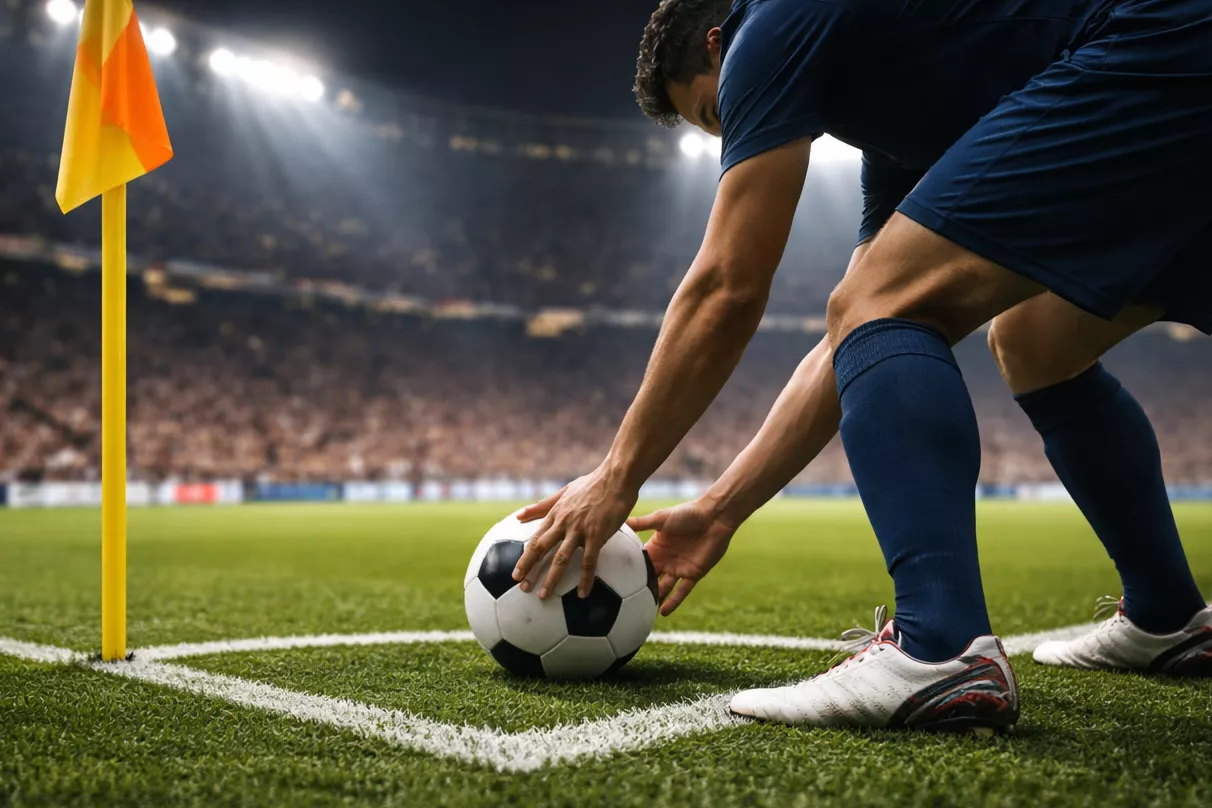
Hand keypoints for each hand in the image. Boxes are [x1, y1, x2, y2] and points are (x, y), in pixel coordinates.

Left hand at [511, 464, 637, 599]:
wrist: (616, 477)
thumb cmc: (593, 483)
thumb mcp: (564, 491)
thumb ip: (543, 505)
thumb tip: (519, 515)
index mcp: (556, 514)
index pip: (536, 539)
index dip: (525, 557)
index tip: (516, 573)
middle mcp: (563, 523)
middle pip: (541, 549)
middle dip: (529, 569)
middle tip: (522, 588)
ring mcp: (579, 530)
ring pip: (561, 558)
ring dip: (551, 579)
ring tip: (543, 596)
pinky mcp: (596, 535)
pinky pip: (589, 562)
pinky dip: (585, 579)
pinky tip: (583, 593)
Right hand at [627, 497, 737, 614]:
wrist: (714, 517)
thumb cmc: (687, 514)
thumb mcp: (660, 518)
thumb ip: (640, 523)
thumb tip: (617, 518)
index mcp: (656, 547)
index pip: (639, 563)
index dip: (628, 572)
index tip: (613, 583)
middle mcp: (665, 559)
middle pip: (650, 579)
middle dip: (639, 590)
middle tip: (624, 604)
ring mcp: (679, 568)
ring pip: (664, 588)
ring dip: (655, 599)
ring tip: (642, 612)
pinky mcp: (694, 574)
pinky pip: (682, 592)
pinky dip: (674, 602)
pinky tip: (664, 613)